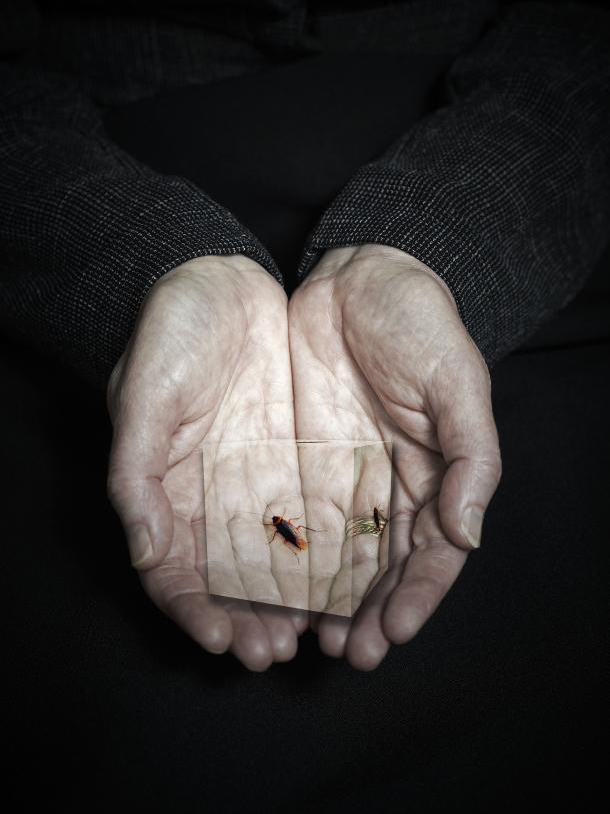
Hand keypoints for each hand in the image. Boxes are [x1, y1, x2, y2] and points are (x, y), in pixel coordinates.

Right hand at [106, 254, 306, 671]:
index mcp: (169, 487)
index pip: (175, 569)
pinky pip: (313, 513)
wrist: (218, 281)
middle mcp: (213, 492)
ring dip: (292, 599)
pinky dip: (324, 553)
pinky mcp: (296, 454)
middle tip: (274, 652)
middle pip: (229, 575)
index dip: (194, 609)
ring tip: (316, 633)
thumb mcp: (144, 393)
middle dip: (251, 617)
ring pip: (276, 555)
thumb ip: (138, 473)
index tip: (222, 638)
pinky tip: (345, 580)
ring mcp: (256, 476)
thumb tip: (146, 551)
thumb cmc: (169, 332)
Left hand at [288, 244, 501, 669]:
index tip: (397, 632)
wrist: (357, 274)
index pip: (435, 551)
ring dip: (333, 602)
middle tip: (354, 654)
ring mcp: (345, 475)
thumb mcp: (456, 379)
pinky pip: (297, 519)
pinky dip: (292, 562)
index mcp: (437, 472)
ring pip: (341, 555)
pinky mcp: (302, 459)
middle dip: (374, 614)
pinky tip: (280, 593)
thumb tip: (469, 534)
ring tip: (315, 640)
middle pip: (386, 567)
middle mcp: (391, 484)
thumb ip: (471, 456)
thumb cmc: (418, 320)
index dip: (420, 596)